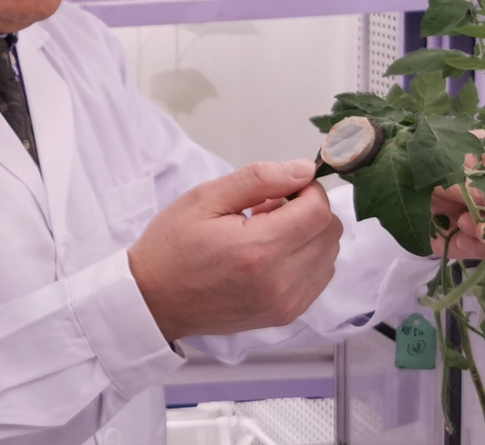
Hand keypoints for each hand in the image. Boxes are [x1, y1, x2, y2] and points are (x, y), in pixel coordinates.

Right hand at [128, 159, 343, 342]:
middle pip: (330, 233)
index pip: (319, 212)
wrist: (154, 300)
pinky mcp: (286, 315)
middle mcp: (281, 282)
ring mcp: (286, 304)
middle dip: (308, 211)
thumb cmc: (172, 246)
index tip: (281, 188)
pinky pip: (319, 278)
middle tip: (268, 208)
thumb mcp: (205, 198)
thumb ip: (258, 179)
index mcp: (259, 250)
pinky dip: (305, 259)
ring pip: (329, 256)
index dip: (308, 190)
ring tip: (267, 233)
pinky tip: (271, 254)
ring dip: (308, 236)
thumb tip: (303, 169)